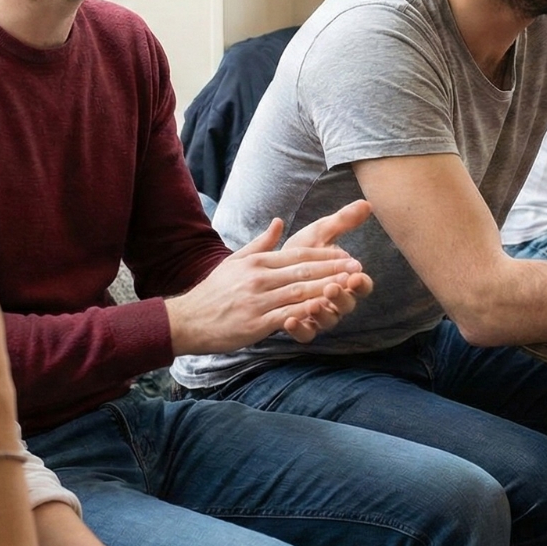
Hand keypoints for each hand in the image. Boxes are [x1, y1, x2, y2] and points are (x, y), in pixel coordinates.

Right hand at [167, 201, 375, 354]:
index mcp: (257, 262)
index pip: (298, 254)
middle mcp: (259, 278)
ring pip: (299, 292)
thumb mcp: (235, 261)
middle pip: (303, 271)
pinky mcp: (255, 323)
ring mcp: (257, 301)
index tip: (347, 255)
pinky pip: (286, 316)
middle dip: (333, 269)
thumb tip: (279, 221)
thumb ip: (261, 243)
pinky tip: (325, 311)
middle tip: (358, 268)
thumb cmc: (214, 291)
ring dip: (327, 289)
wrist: (188, 320)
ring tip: (349, 287)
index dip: (325, 255)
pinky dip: (307, 313)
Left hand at [279, 202, 378, 341]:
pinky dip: (299, 329)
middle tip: (332, 287)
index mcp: (345, 280)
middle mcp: (336, 301)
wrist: (269, 270)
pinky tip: (288, 320)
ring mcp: (319, 316)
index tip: (355, 274)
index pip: (362, 286)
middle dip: (341, 298)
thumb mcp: (320, 233)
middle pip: (347, 305)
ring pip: (328, 322)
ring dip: (322, 314)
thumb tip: (366, 203)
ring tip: (312, 304)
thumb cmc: (299, 252)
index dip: (361, 283)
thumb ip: (343, 221)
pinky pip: (305, 333)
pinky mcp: (301, 326)